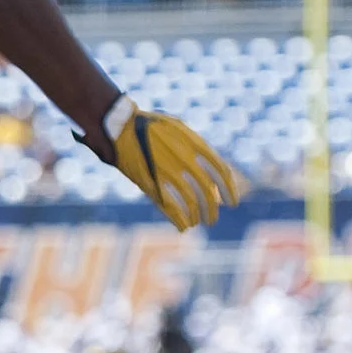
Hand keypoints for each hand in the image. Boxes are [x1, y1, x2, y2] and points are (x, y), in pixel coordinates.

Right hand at [81, 95, 241, 231]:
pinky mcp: (149, 182)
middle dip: (212, 210)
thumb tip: (211, 170)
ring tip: (196, 223)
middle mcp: (185, 159)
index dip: (230, 190)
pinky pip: (169, 206)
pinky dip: (178, 219)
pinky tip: (182, 227)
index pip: (221, 172)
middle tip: (212, 219)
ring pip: (190, 202)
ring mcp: (167, 172)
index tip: (232, 203)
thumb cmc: (150, 126)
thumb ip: (196, 147)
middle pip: (208, 192)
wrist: (119, 126)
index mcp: (195, 145)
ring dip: (196, 216)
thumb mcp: (178, 128)